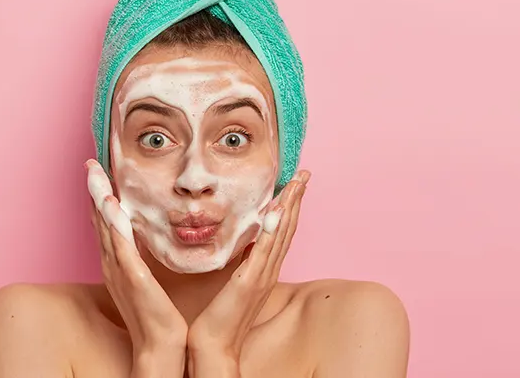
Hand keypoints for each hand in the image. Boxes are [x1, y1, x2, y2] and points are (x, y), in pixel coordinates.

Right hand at [85, 159, 186, 375]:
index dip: (99, 197)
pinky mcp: (131, 277)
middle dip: (93, 190)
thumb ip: (140, 258)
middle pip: (98, 220)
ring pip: (104, 227)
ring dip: (99, 199)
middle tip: (90, 163)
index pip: (104, 224)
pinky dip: (113, 224)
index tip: (98, 172)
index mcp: (115, 263)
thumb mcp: (145, 278)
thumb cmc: (155, 313)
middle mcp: (111, 263)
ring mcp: (118, 269)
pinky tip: (111, 206)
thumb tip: (143, 236)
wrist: (159, 343)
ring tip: (94, 174)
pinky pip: (120, 246)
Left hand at [186, 170, 310, 377]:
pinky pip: (264, 251)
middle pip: (288, 227)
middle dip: (297, 199)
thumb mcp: (233, 283)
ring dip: (290, 206)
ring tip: (297, 183)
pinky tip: (276, 211)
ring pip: (281, 234)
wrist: (215, 345)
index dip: (290, 206)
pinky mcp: (250, 282)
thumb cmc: (220, 317)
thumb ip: (243, 263)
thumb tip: (244, 243)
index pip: (281, 231)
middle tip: (304, 174)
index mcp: (265, 269)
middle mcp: (269, 270)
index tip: (295, 184)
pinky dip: (273, 230)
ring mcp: (262, 276)